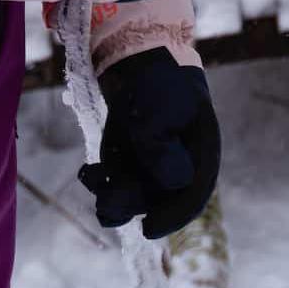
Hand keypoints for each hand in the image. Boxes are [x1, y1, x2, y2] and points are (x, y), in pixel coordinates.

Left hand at [81, 47, 218, 240]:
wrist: (136, 59)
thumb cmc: (158, 82)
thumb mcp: (159, 112)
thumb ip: (163, 150)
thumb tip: (177, 184)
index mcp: (200, 156)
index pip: (193, 196)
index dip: (172, 217)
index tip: (147, 228)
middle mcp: (178, 168)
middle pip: (158, 203)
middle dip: (130, 204)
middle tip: (106, 198)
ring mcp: (152, 168)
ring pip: (134, 199)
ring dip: (111, 197)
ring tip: (92, 176)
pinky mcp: (129, 164)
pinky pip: (117, 187)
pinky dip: (101, 185)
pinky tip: (88, 172)